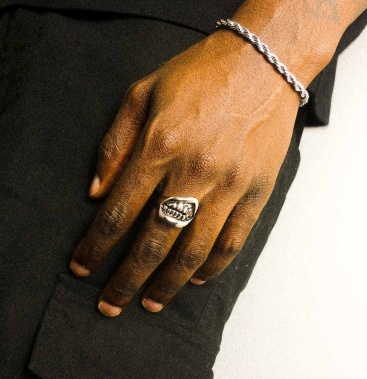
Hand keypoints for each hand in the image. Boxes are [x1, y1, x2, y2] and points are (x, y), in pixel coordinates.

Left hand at [69, 29, 303, 316]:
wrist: (263, 65)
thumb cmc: (202, 75)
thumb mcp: (144, 93)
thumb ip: (116, 144)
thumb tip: (96, 193)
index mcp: (161, 145)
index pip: (119, 210)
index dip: (96, 246)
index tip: (82, 268)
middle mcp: (195, 171)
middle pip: (154, 241)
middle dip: (128, 279)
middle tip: (111, 305)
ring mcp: (231, 184)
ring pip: (195, 250)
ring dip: (169, 283)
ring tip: (151, 303)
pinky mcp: (257, 191)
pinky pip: (234, 240)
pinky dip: (214, 266)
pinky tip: (197, 279)